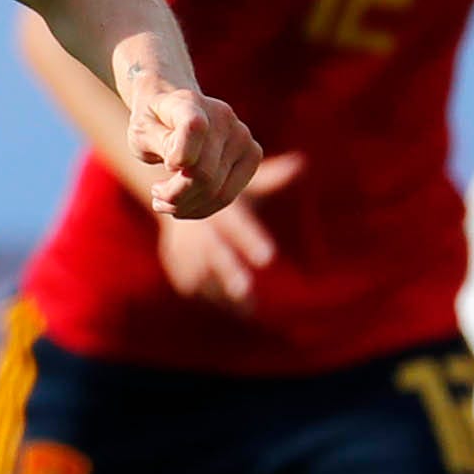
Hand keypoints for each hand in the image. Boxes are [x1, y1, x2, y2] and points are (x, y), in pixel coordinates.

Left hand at [124, 73, 262, 223]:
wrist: (173, 112)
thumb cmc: (153, 124)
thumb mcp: (140, 133)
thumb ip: (158, 145)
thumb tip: (182, 164)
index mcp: (189, 103)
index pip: (193, 129)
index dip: (177, 157)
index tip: (165, 165)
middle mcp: (222, 116)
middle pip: (204, 174)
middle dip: (175, 196)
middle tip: (157, 196)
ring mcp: (242, 135)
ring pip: (218, 192)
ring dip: (186, 206)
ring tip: (166, 202)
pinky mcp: (252, 155)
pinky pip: (228, 196)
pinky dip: (202, 208)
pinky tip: (184, 202)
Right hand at [155, 150, 306, 308]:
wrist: (172, 188)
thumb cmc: (220, 184)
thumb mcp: (242, 180)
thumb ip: (270, 178)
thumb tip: (301, 162)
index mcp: (216, 206)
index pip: (235, 224)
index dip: (250, 240)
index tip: (268, 258)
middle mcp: (196, 225)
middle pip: (212, 252)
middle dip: (227, 272)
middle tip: (244, 291)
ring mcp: (182, 244)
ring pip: (198, 273)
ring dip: (220, 293)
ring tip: (248, 311)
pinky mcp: (174, 259)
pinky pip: (188, 282)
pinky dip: (209, 296)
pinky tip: (233, 309)